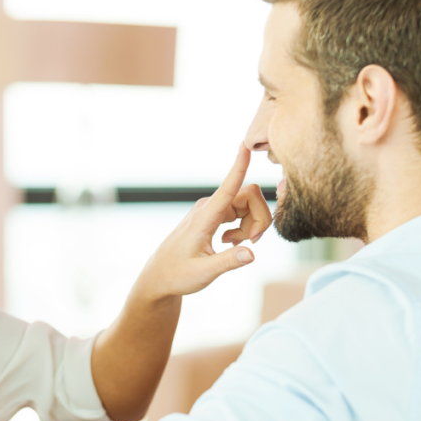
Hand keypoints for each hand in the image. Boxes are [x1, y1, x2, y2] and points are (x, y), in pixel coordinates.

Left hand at [133, 143, 271, 301]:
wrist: (161, 275)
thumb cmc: (178, 274)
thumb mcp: (204, 273)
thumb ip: (229, 262)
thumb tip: (252, 254)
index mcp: (205, 217)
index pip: (228, 186)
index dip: (238, 165)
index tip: (245, 144)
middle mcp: (209, 206)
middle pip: (249, 196)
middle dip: (259, 218)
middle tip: (252, 243)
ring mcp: (212, 209)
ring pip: (247, 204)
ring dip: (251, 225)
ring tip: (235, 246)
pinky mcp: (214, 214)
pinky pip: (240, 211)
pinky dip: (244, 227)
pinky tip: (229, 242)